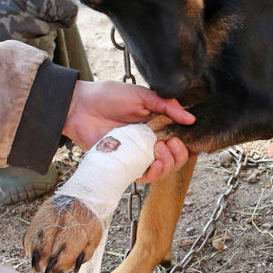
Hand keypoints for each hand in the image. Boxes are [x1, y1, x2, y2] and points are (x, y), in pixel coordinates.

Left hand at [62, 80, 193, 182]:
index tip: (181, 137)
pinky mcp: (124, 164)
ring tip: (159, 151)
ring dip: (167, 165)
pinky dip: (152, 173)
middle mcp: (149, 142)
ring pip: (161, 171)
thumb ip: (168, 105)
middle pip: (174, 160)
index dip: (185, 144)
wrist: (81, 106)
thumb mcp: (143, 96)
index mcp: (157, 125)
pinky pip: (143, 177)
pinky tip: (152, 163)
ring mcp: (137, 155)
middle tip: (170, 144)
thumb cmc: (109, 97)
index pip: (179, 141)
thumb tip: (191, 119)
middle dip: (179, 156)